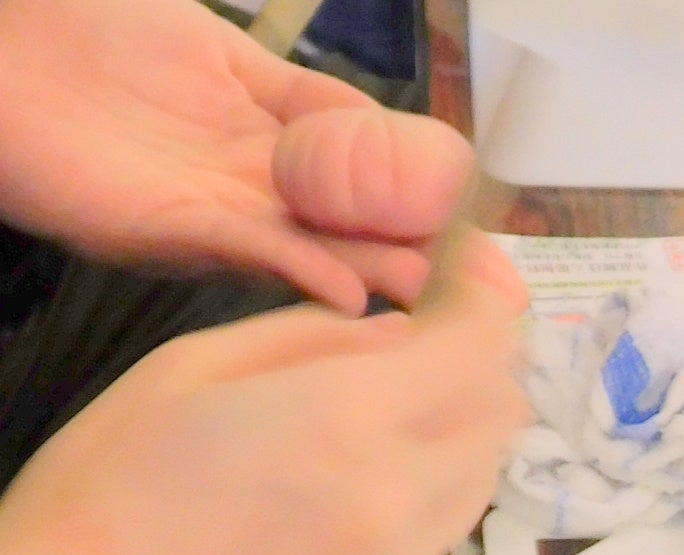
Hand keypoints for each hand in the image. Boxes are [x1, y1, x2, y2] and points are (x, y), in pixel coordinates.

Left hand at [0, 0, 475, 311]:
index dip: (426, 200)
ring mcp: (216, 213)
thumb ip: (305, 93)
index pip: (368, 177)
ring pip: (316, 251)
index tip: (481, 221)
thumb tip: (396, 128)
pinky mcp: (171, 230)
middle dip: (424, 256)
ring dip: (380, 276)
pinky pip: (251, 254)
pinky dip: (303, 271)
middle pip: (355, 229)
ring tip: (441, 295)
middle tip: (493, 287)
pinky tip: (352, 287)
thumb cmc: (87, 27)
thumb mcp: (223, 46)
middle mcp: (252, 189)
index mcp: (269, 140)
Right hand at [0, 250, 529, 554]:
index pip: (477, 349)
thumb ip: (313, 340)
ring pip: (476, 488)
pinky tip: (343, 510)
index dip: (484, 308)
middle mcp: (399, 503)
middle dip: (476, 374)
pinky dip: (415, 513)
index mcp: (349, 421)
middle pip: (498, 420)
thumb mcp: (189, 368)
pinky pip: (432, 551)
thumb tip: (403, 334)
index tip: (469, 286)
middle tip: (426, 355)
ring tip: (382, 430)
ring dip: (453, 444)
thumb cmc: (109, 484)